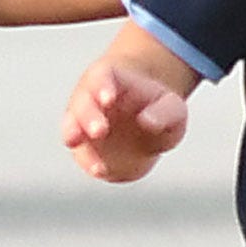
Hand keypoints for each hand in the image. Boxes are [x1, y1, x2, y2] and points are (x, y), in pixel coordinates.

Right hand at [61, 59, 189, 182]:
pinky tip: (100, 170)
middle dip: (88, 116)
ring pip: (72, 126)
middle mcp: (91, 98)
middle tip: (100, 131)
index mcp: (113, 80)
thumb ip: (165, 113)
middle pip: (82, 102)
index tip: (109, 99)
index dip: (101, 86)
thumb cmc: (159, 109)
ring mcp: (83, 122)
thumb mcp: (173, 108)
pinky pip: (81, 152)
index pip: (101, 76)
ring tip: (93, 154)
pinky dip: (87, 161)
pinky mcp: (84, 145)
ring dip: (77, 140)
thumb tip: (148, 122)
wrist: (146, 125)